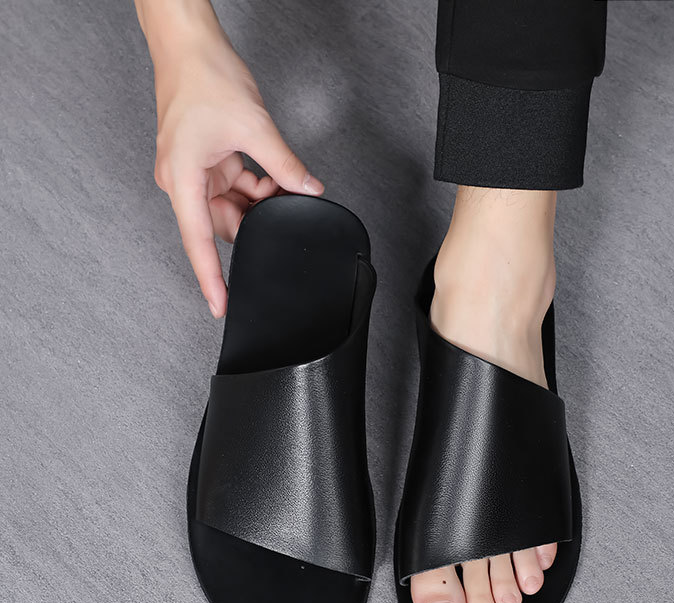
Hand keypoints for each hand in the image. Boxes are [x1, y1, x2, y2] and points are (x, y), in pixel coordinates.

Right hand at [151, 27, 322, 316]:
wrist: (189, 44)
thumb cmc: (204, 77)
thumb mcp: (254, 127)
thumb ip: (283, 165)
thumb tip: (308, 189)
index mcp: (182, 180)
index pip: (198, 242)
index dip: (211, 278)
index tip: (220, 305)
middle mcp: (183, 181)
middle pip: (221, 224)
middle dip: (254, 223)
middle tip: (284, 213)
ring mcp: (195, 172)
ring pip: (230, 207)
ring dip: (258, 204)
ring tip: (281, 188)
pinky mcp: (207, 161)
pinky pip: (233, 188)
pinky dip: (255, 188)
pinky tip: (274, 180)